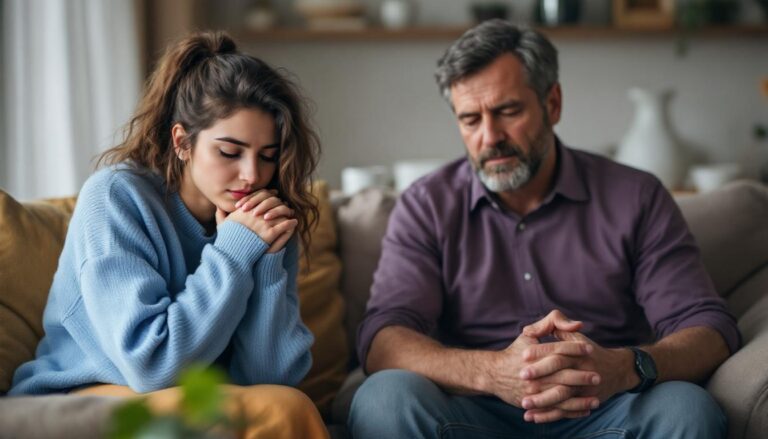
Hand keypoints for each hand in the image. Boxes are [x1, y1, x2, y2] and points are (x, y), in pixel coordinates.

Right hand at [216, 190, 296, 251]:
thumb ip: (220, 214)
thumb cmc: (227, 240)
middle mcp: (255, 214)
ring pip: (280, 212)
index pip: (261, 195)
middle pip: (273, 202)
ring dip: (286, 211)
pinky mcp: (270, 234)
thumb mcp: (221, 226)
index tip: (273, 195)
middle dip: (279, 202)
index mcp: (245, 209)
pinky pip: (284, 225)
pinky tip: (294, 223)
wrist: (233, 254)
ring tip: (290, 213)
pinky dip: (290, 223)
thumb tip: (218, 206)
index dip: (268, 195)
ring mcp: (263, 224)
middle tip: (284, 203)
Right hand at [484, 332, 595, 417]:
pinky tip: (585, 410)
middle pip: (564, 375)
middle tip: (597, 376)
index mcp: (535, 355)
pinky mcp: (533, 404)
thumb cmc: (515, 352)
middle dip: (582, 377)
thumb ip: (552, 323)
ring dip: (581, 399)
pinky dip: (572, 412)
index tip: (590, 349)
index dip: (576, 349)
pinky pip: (555, 410)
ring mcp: (533, 391)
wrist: (493, 374)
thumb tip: (577, 325)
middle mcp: (534, 374)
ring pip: (562, 396)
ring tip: (596, 399)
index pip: (560, 350)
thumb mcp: (529, 334)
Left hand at [517, 311, 633, 422]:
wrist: (617, 370)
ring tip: (524, 403)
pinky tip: (533, 417)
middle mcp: (583, 368)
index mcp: (578, 351)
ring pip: (563, 394)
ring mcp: (585, 388)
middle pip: (560, 371)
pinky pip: (566, 411)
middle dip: (540, 373)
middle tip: (521, 376)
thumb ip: (554, 325)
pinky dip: (549, 415)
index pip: (559, 350)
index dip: (541, 351)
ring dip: (542, 400)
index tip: (523, 354)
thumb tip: (529, 329)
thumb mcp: (574, 335)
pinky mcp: (585, 402)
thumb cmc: (587, 350)